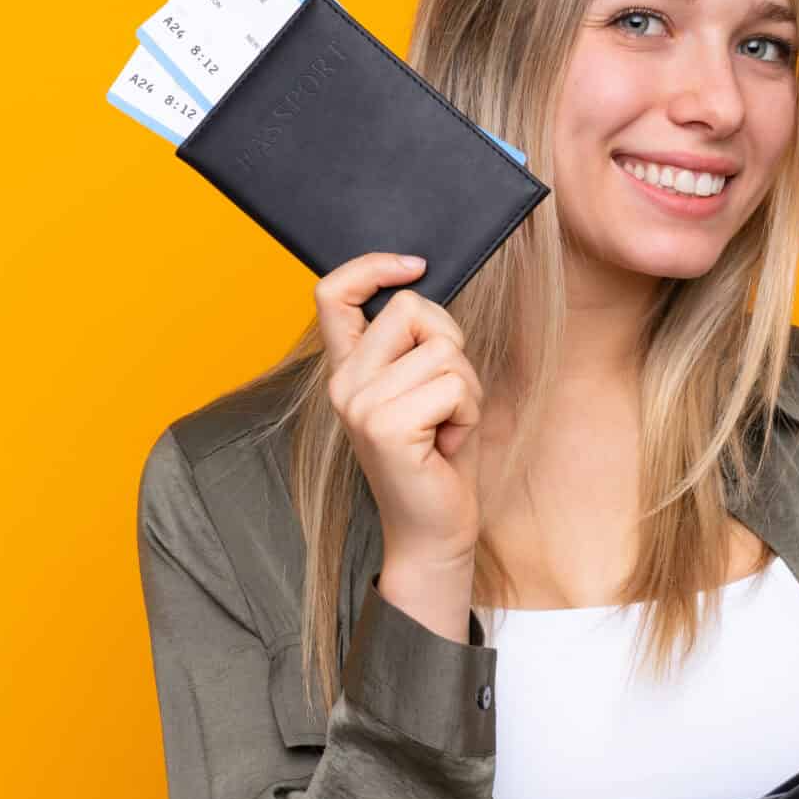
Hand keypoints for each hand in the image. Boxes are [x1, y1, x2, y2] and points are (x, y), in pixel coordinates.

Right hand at [315, 252, 485, 570]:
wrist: (435, 531)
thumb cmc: (439, 460)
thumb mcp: (426, 388)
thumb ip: (417, 344)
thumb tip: (424, 288)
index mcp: (348, 370)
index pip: (332, 293)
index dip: (371, 266)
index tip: (414, 266)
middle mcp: (343, 383)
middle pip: (413, 310)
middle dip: (452, 346)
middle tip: (446, 399)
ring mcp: (359, 404)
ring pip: (443, 349)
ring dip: (466, 389)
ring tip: (446, 427)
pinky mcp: (386, 426)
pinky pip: (453, 384)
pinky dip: (467, 412)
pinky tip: (448, 444)